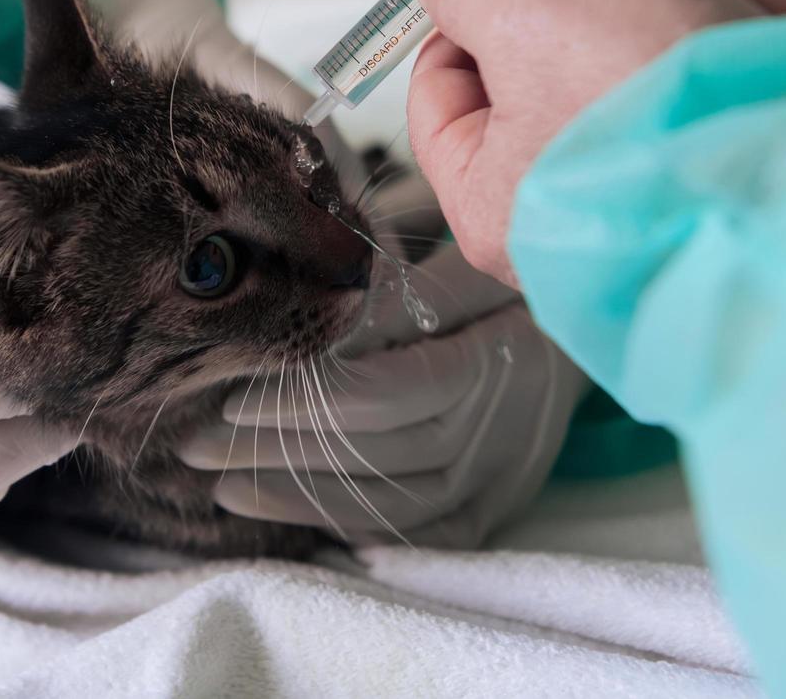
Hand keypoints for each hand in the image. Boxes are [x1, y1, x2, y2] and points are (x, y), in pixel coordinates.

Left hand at [181, 243, 590, 547]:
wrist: (587, 325)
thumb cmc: (506, 275)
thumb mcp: (461, 255)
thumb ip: (395, 279)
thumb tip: (316, 283)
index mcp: (498, 349)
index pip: (388, 391)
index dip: (305, 399)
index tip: (233, 392)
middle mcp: (508, 422)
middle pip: (379, 451)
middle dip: (278, 451)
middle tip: (198, 442)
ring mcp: (507, 470)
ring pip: (394, 502)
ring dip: (301, 497)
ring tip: (223, 484)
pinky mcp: (501, 500)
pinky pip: (423, 531)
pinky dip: (357, 524)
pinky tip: (296, 511)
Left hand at [405, 0, 762, 283]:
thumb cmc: (652, 103)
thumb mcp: (524, 20)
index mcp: (488, 202)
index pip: (438, 87)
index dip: (455, 1)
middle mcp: (552, 200)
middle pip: (513, 56)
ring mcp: (628, 171)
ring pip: (581, 42)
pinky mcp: (693, 134)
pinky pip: (646, 53)